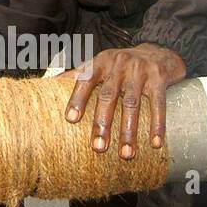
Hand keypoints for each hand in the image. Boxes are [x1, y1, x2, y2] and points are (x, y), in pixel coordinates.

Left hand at [63, 43, 186, 158]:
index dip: (77, 98)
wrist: (157, 52)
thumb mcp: (99, 64)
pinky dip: (157, 125)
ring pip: (132, 104)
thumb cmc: (121, 64)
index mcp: (100, 62)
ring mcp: (140, 71)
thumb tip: (47, 83)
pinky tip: (155, 144)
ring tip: (126, 154)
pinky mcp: (159, 78)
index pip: (85, 80)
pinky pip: (158, 104)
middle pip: (108, 96)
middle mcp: (118, 65)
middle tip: (98, 148)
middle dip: (102, 123)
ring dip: (129, 131)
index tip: (70, 120)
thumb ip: (77, 74)